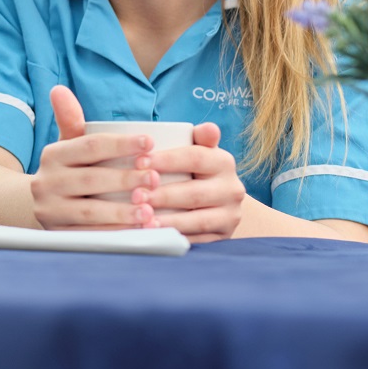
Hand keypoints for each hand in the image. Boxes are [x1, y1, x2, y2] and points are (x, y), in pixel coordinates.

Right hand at [31, 85, 161, 229]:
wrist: (40, 205)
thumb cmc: (69, 170)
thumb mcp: (68, 144)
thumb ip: (70, 119)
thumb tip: (59, 89)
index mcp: (52, 155)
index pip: (89, 146)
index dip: (120, 144)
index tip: (150, 143)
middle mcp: (46, 182)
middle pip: (90, 179)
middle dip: (125, 179)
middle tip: (155, 177)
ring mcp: (49, 211)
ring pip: (89, 211)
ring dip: (122, 211)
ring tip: (150, 210)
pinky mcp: (58, 235)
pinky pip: (90, 235)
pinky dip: (116, 234)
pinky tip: (139, 231)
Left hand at [141, 122, 244, 242]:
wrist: (222, 203)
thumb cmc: (198, 170)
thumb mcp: (201, 151)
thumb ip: (199, 138)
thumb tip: (208, 127)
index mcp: (223, 162)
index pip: (195, 158)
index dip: (166, 160)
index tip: (139, 162)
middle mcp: (232, 189)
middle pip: (194, 193)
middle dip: (162, 195)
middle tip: (135, 196)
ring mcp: (230, 216)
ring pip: (197, 220)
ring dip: (168, 221)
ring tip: (143, 220)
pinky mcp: (223, 237)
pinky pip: (197, 240)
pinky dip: (174, 238)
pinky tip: (155, 236)